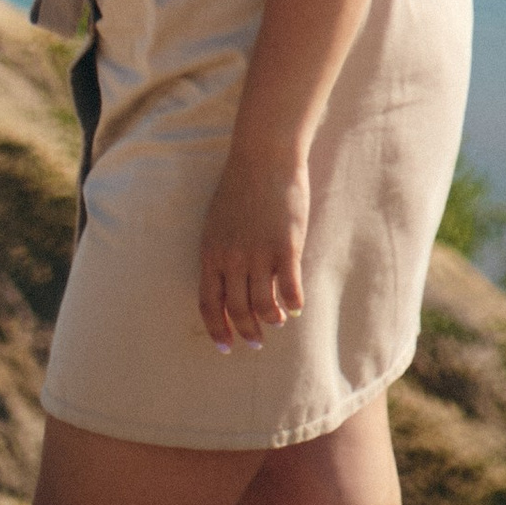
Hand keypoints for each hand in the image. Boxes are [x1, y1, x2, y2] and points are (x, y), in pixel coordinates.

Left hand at [198, 143, 309, 351]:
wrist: (265, 157)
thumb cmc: (240, 186)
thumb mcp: (217, 223)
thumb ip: (220, 254)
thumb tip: (226, 285)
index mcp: (211, 253)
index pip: (209, 305)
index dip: (217, 330)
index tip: (226, 347)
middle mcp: (232, 259)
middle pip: (237, 310)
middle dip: (247, 332)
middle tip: (256, 342)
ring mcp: (260, 254)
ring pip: (264, 305)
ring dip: (271, 320)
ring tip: (278, 322)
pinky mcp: (286, 247)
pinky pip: (290, 288)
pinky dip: (294, 303)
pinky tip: (296, 306)